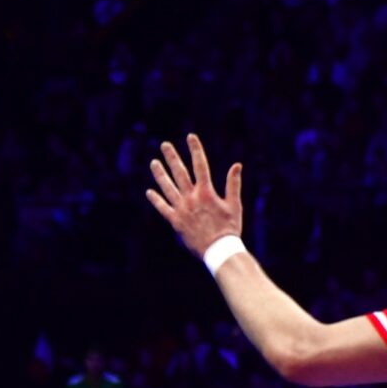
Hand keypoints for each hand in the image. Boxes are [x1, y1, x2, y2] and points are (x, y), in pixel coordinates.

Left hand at [145, 134, 243, 257]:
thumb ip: (233, 184)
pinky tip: (149, 191)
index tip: (190, 137)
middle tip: (165, 145)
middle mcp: (191, 198)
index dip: (195, 150)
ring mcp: (181, 209)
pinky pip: (162, 208)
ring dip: (160, 174)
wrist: (219, 250)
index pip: (200, 165)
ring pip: (167, 187)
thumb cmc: (230, 228)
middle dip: (172, 157)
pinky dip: (156, 199)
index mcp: (207, 192)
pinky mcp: (175, 221)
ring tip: (154, 163)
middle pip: (180, 173)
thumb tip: (237, 165)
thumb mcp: (235, 205)